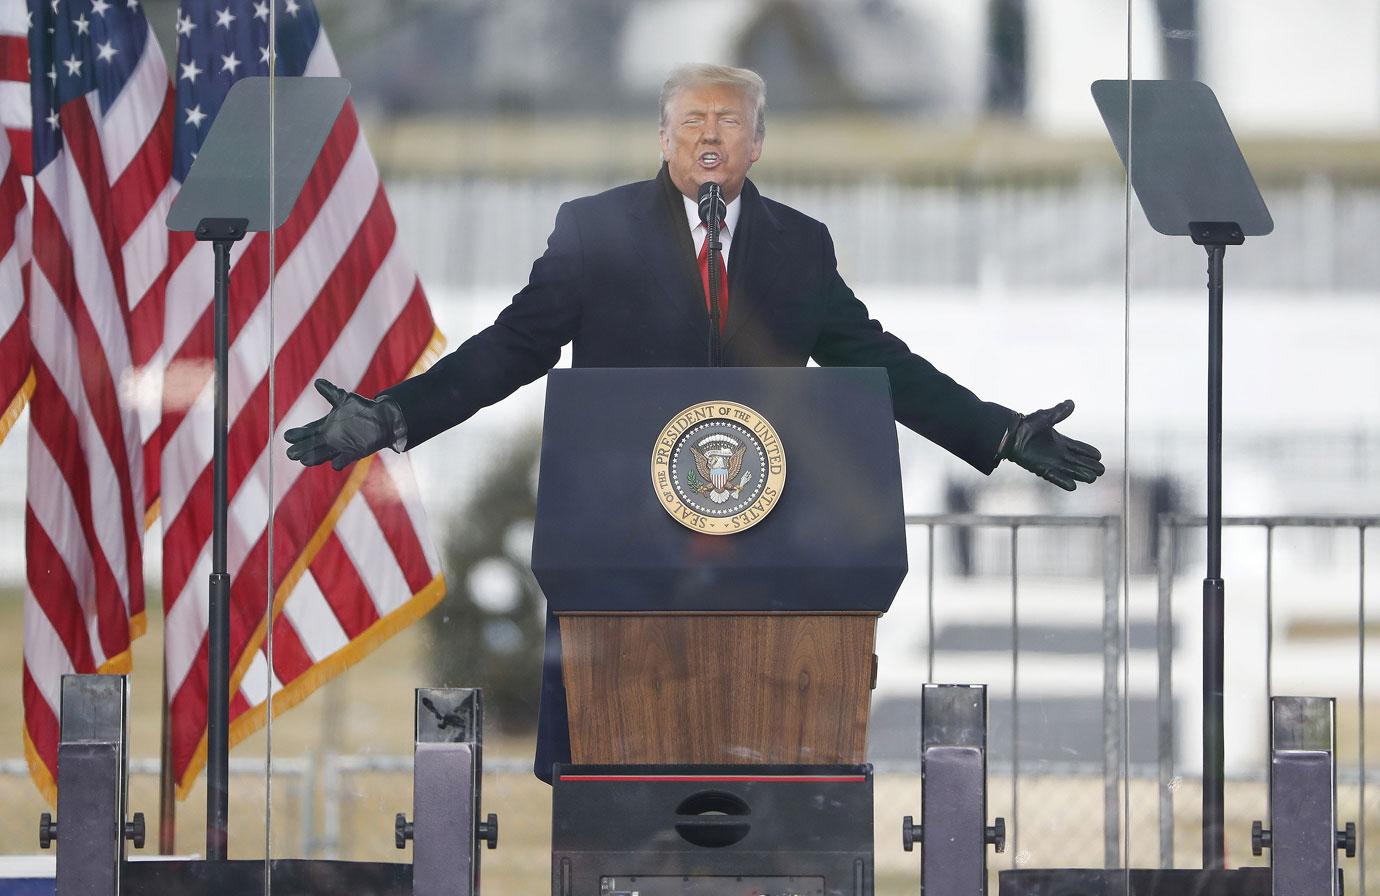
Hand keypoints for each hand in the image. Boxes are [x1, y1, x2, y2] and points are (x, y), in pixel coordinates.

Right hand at [284, 379, 400, 470]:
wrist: (383, 420)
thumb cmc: (363, 409)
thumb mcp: (345, 399)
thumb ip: (330, 392)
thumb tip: (317, 381)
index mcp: (327, 426)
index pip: (308, 431)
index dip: (298, 434)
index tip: (287, 436)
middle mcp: (331, 438)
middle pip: (312, 445)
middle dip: (302, 448)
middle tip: (290, 453)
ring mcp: (341, 447)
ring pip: (323, 454)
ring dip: (314, 457)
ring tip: (304, 460)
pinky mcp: (353, 453)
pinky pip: (342, 461)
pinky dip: (338, 462)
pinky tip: (334, 463)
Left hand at [1001, 400, 1104, 490]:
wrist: (1010, 434)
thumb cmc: (1025, 424)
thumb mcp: (1045, 417)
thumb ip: (1059, 412)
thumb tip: (1071, 402)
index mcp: (1059, 441)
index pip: (1077, 447)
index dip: (1088, 451)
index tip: (1099, 456)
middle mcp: (1057, 453)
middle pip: (1077, 460)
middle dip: (1089, 465)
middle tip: (1101, 470)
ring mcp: (1050, 462)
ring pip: (1069, 469)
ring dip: (1080, 474)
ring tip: (1093, 478)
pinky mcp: (1041, 468)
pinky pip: (1054, 477)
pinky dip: (1063, 481)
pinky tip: (1073, 486)